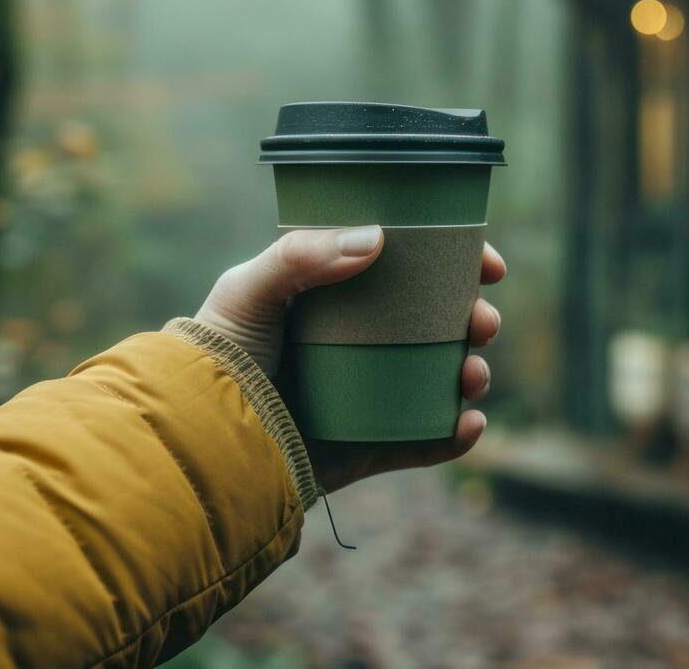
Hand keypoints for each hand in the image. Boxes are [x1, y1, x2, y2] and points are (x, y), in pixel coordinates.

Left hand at [193, 227, 506, 493]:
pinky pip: (426, 442)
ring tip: (472, 374)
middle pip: (440, 327)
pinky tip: (469, 424)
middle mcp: (360, 348)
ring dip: (473, 374)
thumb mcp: (249, 290)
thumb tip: (378, 239)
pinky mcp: (368, 449)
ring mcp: (369, 399)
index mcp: (339, 302)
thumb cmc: (215, 358)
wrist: (201, 444)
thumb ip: (302, 255)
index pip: (410, 274)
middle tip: (482, 322)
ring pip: (442, 382)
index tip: (487, 265)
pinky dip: (456, 435)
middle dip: (476, 321)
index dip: (457, 266)